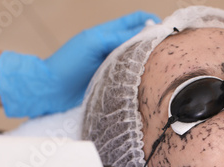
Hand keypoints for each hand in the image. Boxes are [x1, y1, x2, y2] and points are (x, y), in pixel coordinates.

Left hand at [0, 11, 159, 117]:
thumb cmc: (68, 63)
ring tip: (164, 63)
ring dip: (150, 58)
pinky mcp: (112, 81)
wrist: (52, 89)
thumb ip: (119, 37)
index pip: (136, 20)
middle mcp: (113, 47)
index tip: (169, 30)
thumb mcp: (95, 43)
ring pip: (138, 57)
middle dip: (156, 40)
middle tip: (171, 48)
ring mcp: (113, 64)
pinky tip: (149, 78)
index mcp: (108, 33)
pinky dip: (141, 73)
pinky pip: (132, 74)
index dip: (153, 22)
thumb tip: (145, 32)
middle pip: (141, 39)